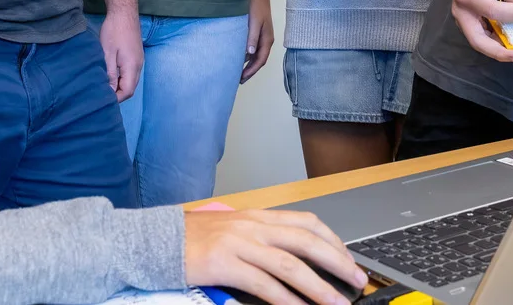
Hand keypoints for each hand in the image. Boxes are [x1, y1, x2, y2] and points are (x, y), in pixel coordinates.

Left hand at [99, 10, 143, 100]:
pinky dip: (121, 78)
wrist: (124, 12)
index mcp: (132, 67)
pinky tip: (110, 74)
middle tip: (101, 94)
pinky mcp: (136, 56)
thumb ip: (109, 74)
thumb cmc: (114, 31)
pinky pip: (130, 73)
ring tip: (104, 85)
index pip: (127, 92)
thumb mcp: (107, 53)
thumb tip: (108, 91)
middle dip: (117, 94)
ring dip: (119, 85)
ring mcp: (139, 60)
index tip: (102, 100)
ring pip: (130, 80)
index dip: (116, 99)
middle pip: (130, 88)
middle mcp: (139, 66)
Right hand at [184, 208, 366, 304]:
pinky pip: (263, 284)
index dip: (332, 240)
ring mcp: (239, 243)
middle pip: (306, 240)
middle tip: (356, 279)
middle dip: (337, 261)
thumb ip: (262, 239)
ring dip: (318, 286)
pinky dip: (286, 299)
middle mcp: (253, 226)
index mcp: (258, 216)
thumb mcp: (233, 231)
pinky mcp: (224, 263)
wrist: (157, 240)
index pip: (306, 222)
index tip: (348, 258)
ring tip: (336, 302)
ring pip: (289, 264)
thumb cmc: (194, 240)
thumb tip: (293, 258)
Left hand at [241, 0, 274, 83]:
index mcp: (267, 40)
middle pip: (259, 60)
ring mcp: (263, 37)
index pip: (261, 60)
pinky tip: (239, 58)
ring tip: (239, 72)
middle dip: (250, 71)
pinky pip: (254, 49)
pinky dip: (247, 56)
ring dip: (249, 65)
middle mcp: (266, 41)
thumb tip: (249, 54)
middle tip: (239, 80)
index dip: (252, 71)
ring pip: (256, 55)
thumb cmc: (256, 7)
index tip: (242, 78)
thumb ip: (252, 38)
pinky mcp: (258, 33)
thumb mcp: (254, 23)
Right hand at [450, 0, 512, 64]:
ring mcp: (462, 20)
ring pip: (479, 42)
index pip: (494, 11)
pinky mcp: (468, 24)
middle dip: (498, 51)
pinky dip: (495, 43)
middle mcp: (460, 12)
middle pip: (478, 39)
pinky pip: (481, 37)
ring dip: (498, 50)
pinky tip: (510, 44)